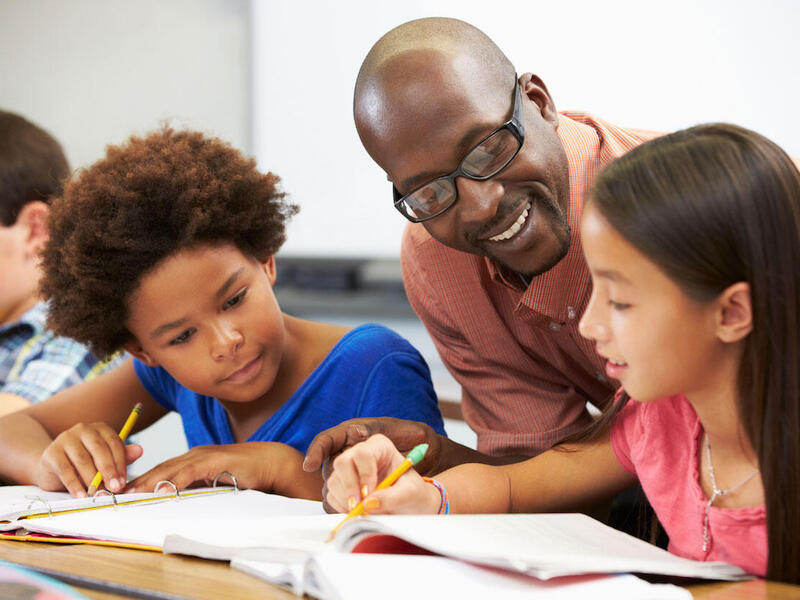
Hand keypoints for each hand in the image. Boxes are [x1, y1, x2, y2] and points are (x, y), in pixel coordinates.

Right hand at [35, 422, 142, 497]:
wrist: (52, 467)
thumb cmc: (85, 464)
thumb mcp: (104, 460)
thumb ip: (121, 456)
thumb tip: (140, 450)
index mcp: (100, 429)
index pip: (114, 443)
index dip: (120, 463)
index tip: (124, 482)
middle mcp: (83, 429)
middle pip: (99, 449)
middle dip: (108, 470)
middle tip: (115, 489)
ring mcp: (65, 439)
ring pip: (82, 460)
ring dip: (92, 480)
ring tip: (98, 495)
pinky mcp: (51, 452)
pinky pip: (65, 470)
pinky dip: (74, 485)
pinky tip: (82, 496)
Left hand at [125, 442, 322, 499]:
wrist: (271, 462)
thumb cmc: (247, 473)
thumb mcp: (216, 481)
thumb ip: (199, 487)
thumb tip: (179, 500)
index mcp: (194, 459)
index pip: (162, 470)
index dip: (141, 480)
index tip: (122, 493)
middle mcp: (195, 454)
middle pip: (160, 469)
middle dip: (137, 481)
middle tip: (115, 494)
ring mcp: (204, 456)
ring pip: (170, 469)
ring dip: (148, 481)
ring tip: (129, 493)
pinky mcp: (214, 461)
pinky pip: (189, 472)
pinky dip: (173, 480)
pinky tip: (161, 488)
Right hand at [325, 434, 440, 514]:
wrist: (410, 506)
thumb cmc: (413, 494)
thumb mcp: (410, 494)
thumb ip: (392, 497)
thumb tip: (368, 504)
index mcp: (380, 446)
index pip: (363, 453)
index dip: (364, 474)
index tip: (369, 494)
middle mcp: (360, 454)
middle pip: (342, 463)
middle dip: (349, 487)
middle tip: (358, 507)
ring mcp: (349, 470)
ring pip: (334, 481)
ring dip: (346, 500)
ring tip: (365, 512)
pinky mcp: (341, 486)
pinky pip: (332, 495)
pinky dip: (342, 507)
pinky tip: (358, 512)